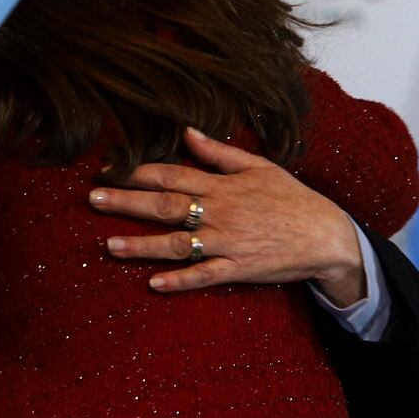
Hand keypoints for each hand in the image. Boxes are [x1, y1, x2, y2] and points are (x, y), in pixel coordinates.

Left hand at [90, 127, 367, 304]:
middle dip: (126, 201)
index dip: (137, 170)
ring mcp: (227, 243)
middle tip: (93, 198)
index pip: (172, 174)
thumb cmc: (292, 198)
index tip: (109, 167)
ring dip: (142, 245)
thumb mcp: (259, 167)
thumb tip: (187, 133)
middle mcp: (220, 212)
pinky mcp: (237, 269)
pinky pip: (204, 276)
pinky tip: (153, 284)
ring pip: (177, 244)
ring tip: (109, 245)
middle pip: (165, 205)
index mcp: (222, 186)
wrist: (326, 235)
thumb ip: (219, 153)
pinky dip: (179, 281)